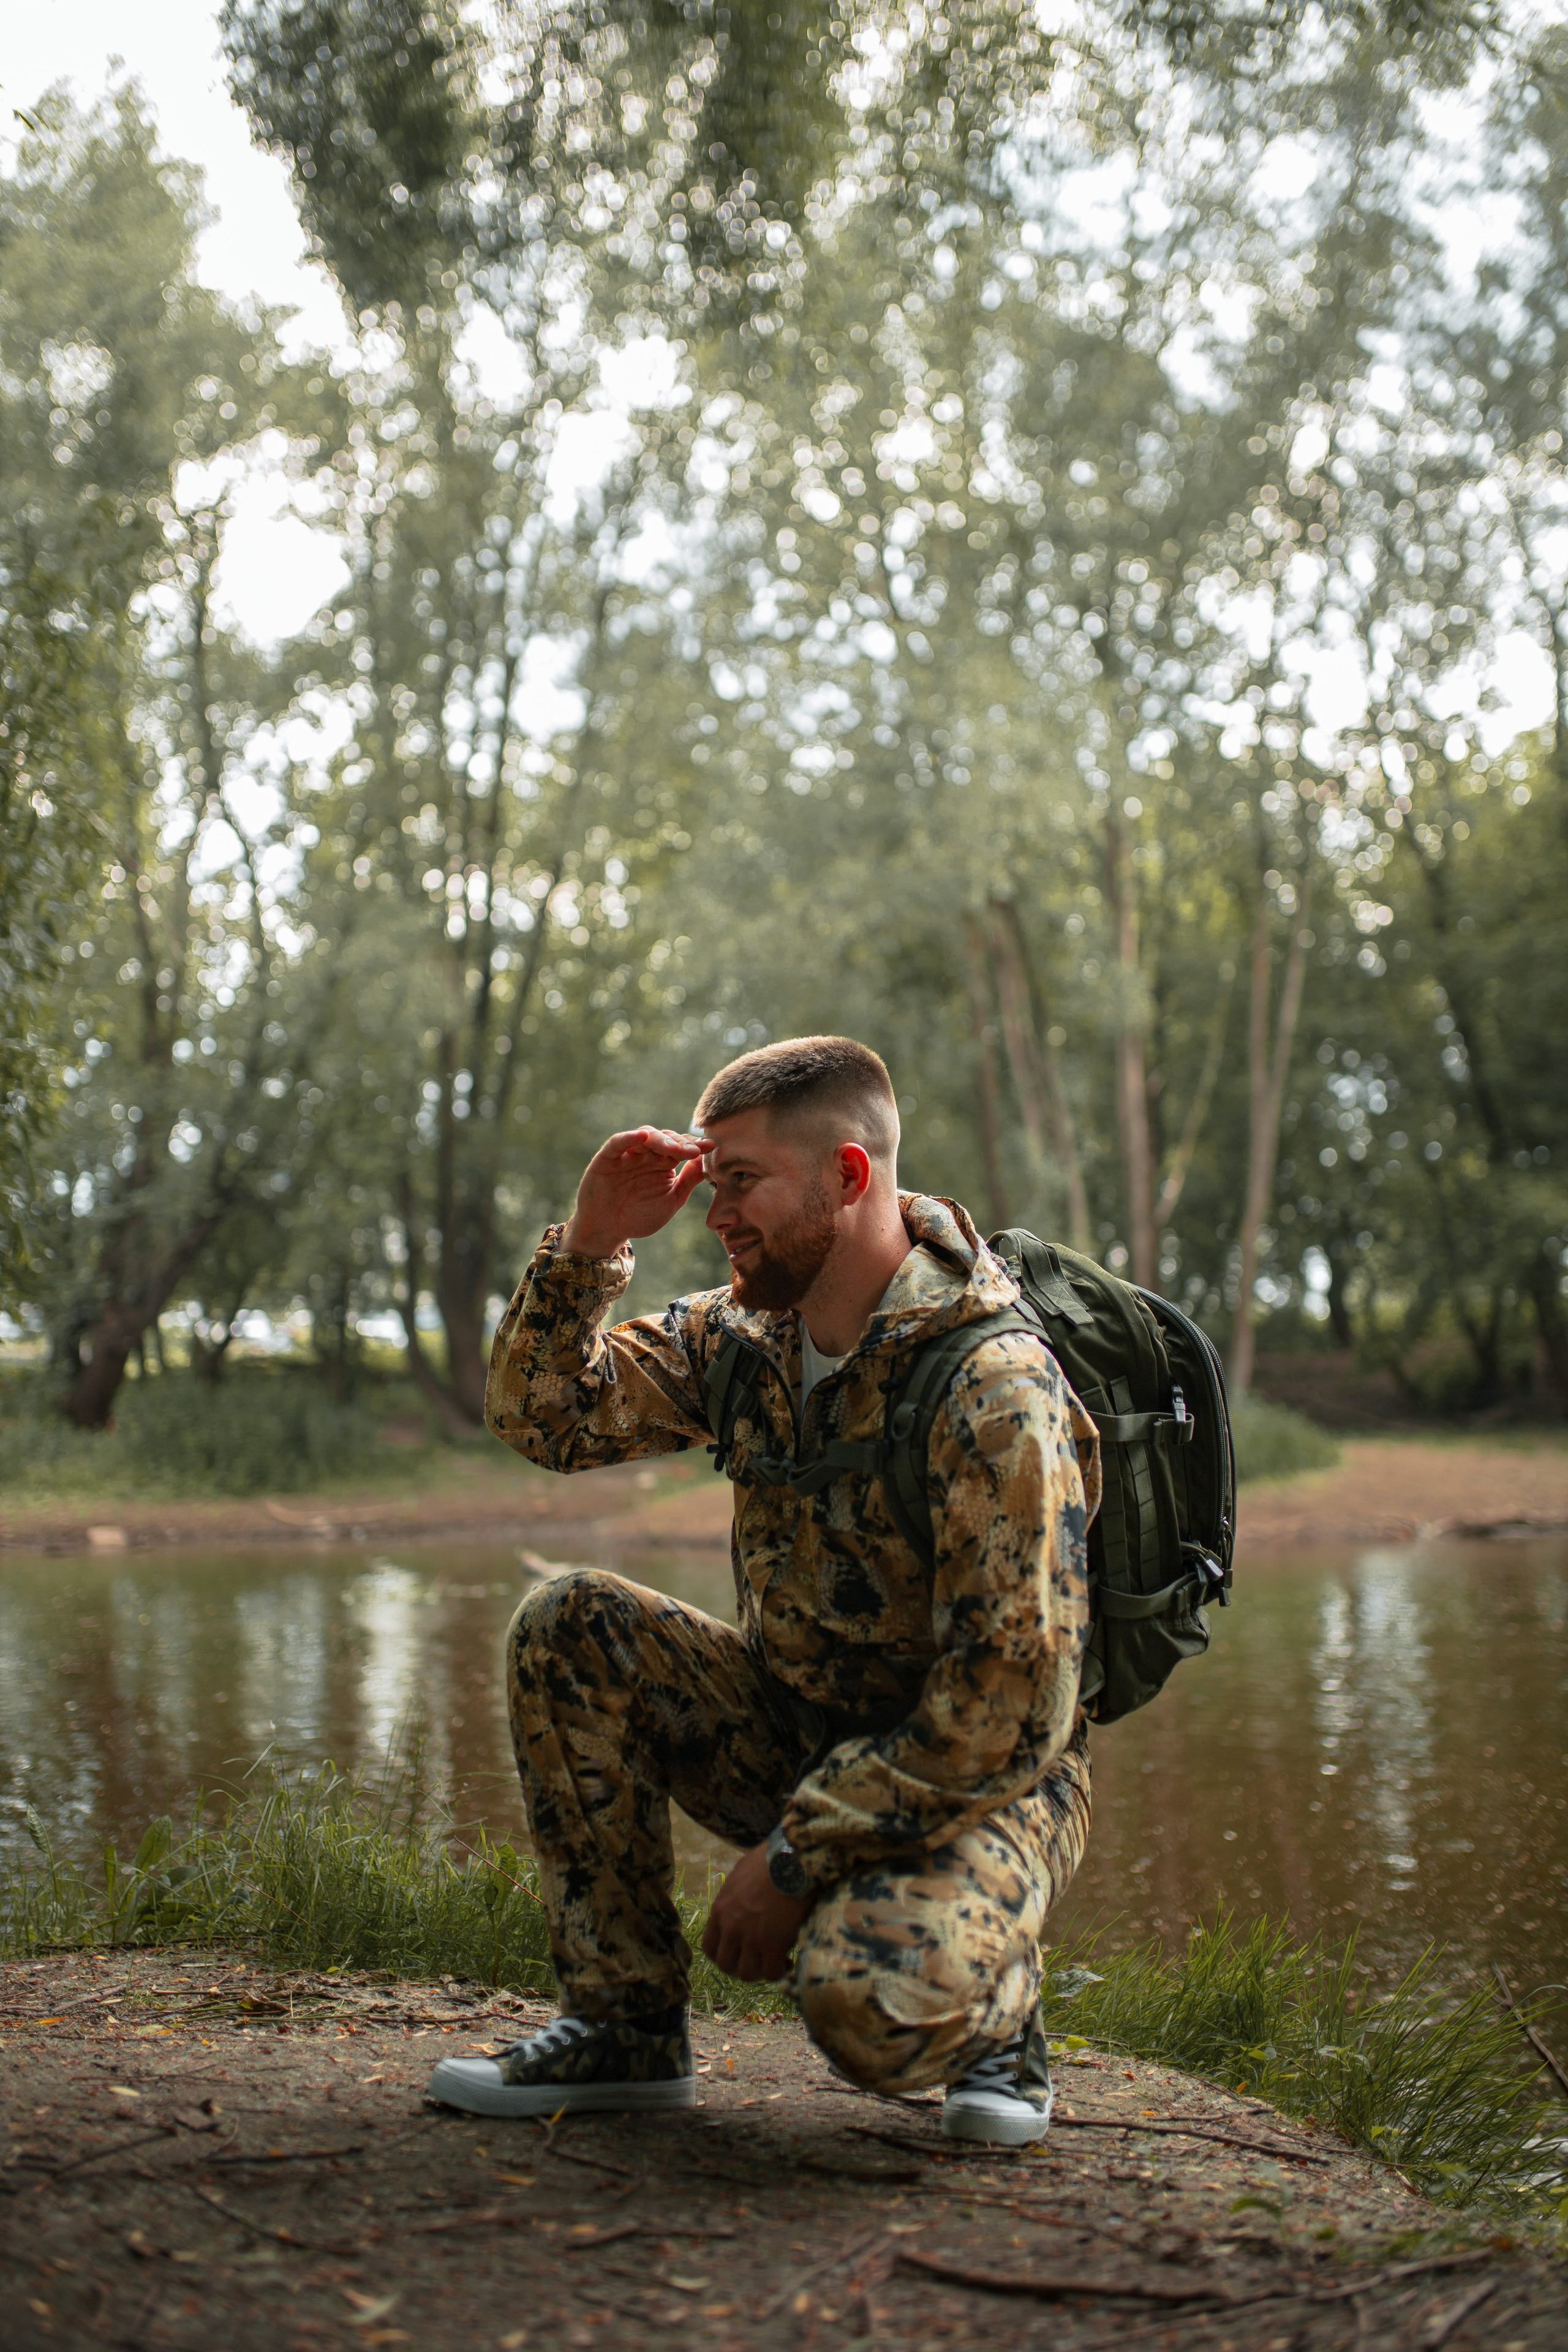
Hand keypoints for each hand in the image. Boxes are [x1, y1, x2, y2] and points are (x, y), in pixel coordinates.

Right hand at [560, 1126, 707, 1256]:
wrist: (608, 1230)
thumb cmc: (639, 1216)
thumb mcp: (671, 1200)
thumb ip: (688, 1181)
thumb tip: (707, 1161)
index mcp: (663, 1163)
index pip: (681, 1147)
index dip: (695, 1145)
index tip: (711, 1146)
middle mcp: (646, 1155)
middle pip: (666, 1138)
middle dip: (681, 1143)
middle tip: (694, 1150)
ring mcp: (627, 1154)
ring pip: (646, 1136)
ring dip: (661, 1140)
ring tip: (674, 1148)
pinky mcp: (607, 1157)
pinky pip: (618, 1142)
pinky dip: (629, 1137)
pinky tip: (643, 1136)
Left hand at [700, 1841, 812, 1982]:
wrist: (791, 1861)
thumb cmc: (769, 1859)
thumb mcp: (741, 1873)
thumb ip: (736, 1894)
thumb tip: (742, 1898)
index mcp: (720, 1910)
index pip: (709, 1947)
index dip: (722, 1955)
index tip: (736, 1953)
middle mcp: (731, 1928)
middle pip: (726, 1965)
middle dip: (740, 1966)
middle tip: (756, 1960)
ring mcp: (751, 1939)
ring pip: (747, 1974)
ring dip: (760, 1971)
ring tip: (773, 1962)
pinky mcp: (773, 1946)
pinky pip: (771, 1972)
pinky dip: (779, 1971)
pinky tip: (788, 1961)